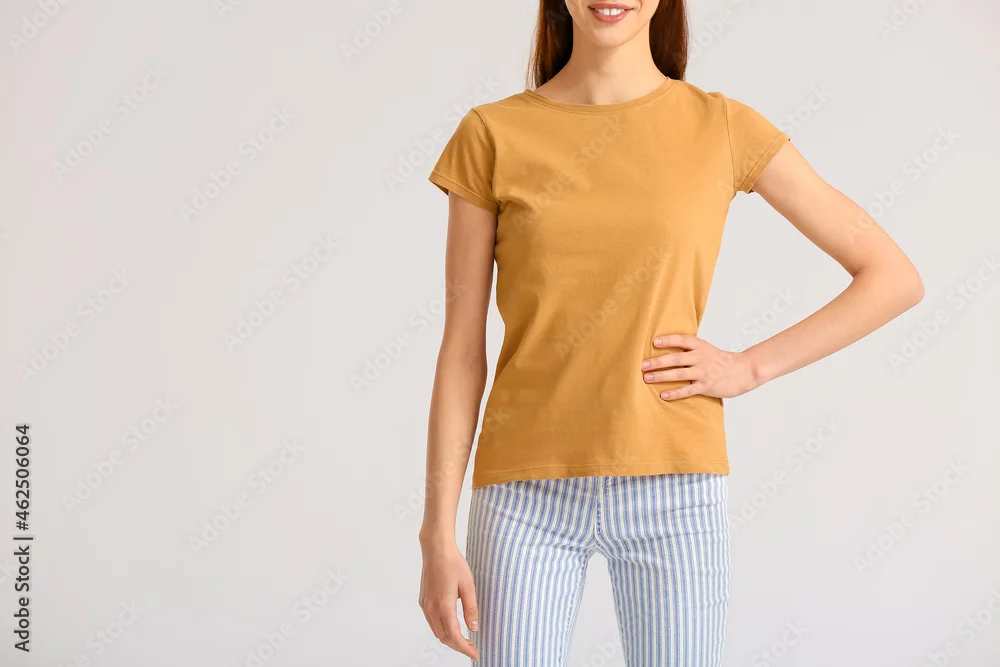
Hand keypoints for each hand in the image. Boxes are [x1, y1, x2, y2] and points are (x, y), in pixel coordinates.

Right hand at [418, 540, 478, 659]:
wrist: (436, 549)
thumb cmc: (453, 563)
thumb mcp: (468, 585)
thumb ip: (471, 608)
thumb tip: (474, 628)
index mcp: (443, 606)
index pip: (454, 636)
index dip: (465, 648)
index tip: (475, 653)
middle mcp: (431, 608)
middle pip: (444, 637)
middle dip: (458, 646)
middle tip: (472, 649)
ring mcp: (425, 605)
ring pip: (436, 631)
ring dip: (449, 639)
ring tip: (464, 640)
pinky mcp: (423, 600)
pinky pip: (432, 622)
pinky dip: (442, 629)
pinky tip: (451, 627)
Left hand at [641, 334, 760, 400]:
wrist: (742, 371)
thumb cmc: (719, 360)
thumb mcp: (706, 349)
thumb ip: (689, 348)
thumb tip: (665, 347)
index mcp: (701, 346)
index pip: (682, 340)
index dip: (668, 340)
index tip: (654, 342)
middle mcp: (701, 358)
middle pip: (676, 358)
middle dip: (658, 361)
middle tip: (643, 364)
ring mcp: (703, 372)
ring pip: (679, 374)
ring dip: (661, 376)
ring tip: (647, 378)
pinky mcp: (706, 386)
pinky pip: (687, 390)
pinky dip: (675, 393)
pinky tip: (663, 395)